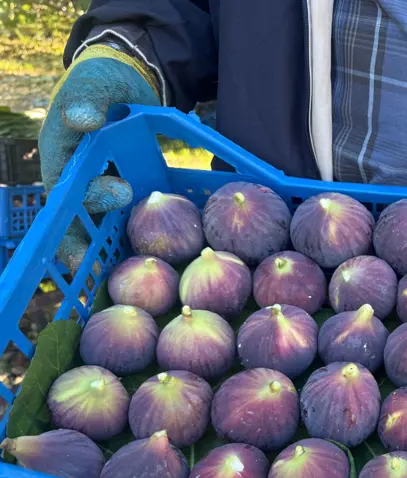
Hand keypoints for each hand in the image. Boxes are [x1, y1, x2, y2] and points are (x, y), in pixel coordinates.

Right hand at [39, 45, 158, 269]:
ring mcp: (100, 190)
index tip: (118, 196)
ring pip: (103, 228)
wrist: (124, 84)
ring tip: (119, 279)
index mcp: (61, 158)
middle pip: (79, 221)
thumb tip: (84, 120)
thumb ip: (86, 100)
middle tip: (108, 259)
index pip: (65, 191)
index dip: (82, 209)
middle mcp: (76, 181)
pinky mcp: (125, 195)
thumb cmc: (102, 83)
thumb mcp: (93, 85)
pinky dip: (140, 237)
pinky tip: (158, 260)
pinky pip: (130, 221)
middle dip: (90, 244)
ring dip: (111, 252)